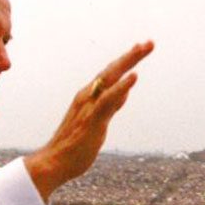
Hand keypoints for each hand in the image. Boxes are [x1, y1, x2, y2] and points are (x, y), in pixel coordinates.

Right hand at [25, 41, 154, 200]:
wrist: (54, 162)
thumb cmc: (74, 146)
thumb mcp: (98, 121)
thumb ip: (111, 106)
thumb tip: (124, 92)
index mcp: (89, 97)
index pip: (111, 74)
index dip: (126, 61)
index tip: (141, 48)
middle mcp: (88, 96)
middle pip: (112, 70)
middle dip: (131, 55)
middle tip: (149, 43)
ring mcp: (89, 106)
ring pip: (111, 78)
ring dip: (128, 62)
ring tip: (143, 48)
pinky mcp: (92, 118)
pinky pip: (109, 99)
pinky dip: (121, 86)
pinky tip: (134, 76)